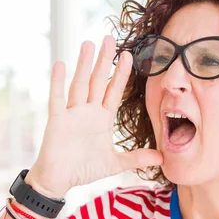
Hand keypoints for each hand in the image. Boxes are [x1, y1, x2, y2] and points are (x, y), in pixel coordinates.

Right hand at [25, 36, 162, 196]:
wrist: (59, 180)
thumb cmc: (84, 168)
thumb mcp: (115, 163)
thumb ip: (136, 158)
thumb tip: (162, 158)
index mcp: (102, 119)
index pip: (114, 91)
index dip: (121, 74)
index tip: (129, 55)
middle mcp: (87, 112)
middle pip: (98, 81)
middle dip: (104, 61)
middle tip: (109, 38)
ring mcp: (72, 114)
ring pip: (79, 85)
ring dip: (84, 65)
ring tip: (88, 44)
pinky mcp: (57, 121)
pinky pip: (57, 99)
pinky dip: (57, 82)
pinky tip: (60, 64)